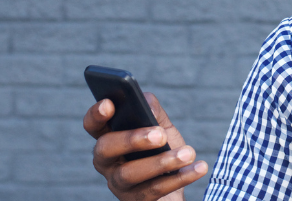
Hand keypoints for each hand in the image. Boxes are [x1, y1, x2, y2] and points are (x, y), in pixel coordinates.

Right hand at [84, 92, 208, 200]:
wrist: (175, 183)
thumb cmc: (163, 150)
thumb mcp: (161, 127)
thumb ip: (153, 111)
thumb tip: (146, 101)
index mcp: (109, 137)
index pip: (93, 124)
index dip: (96, 114)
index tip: (109, 103)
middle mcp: (106, 161)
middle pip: (105, 148)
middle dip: (132, 140)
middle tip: (159, 135)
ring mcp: (117, 183)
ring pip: (130, 173)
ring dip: (161, 162)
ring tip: (188, 153)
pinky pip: (154, 190)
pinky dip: (180, 178)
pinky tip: (198, 167)